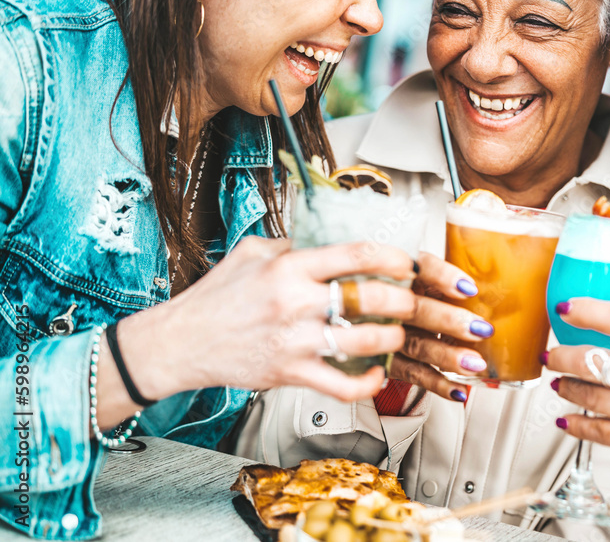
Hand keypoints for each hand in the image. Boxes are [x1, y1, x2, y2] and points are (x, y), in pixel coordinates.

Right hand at [116, 237, 417, 419]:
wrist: (181, 341)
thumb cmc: (216, 296)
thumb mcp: (252, 253)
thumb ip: (294, 245)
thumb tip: (331, 238)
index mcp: (289, 267)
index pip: (356, 254)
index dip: (395, 257)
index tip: (411, 263)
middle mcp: (295, 302)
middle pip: (371, 298)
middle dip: (405, 300)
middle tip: (414, 301)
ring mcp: (294, 341)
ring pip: (364, 341)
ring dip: (392, 338)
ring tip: (397, 334)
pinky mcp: (290, 373)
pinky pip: (341, 385)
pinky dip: (366, 384)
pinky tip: (377, 374)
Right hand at [387, 251, 493, 402]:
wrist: (362, 310)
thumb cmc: (402, 287)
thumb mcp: (415, 268)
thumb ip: (441, 270)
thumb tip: (481, 270)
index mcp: (402, 271)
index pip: (420, 267)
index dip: (443, 276)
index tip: (469, 288)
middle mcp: (390, 302)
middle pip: (416, 309)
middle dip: (449, 321)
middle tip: (480, 329)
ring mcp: (386, 333)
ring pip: (416, 345)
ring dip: (447, 356)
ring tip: (475, 364)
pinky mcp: (386, 361)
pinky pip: (412, 374)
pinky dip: (436, 384)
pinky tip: (459, 389)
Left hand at [546, 297, 609, 495]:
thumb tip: (603, 332)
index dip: (584, 310)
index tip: (565, 308)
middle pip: (588, 358)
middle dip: (560, 357)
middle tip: (552, 355)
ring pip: (583, 393)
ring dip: (565, 387)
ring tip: (560, 384)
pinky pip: (590, 428)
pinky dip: (573, 422)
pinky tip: (567, 418)